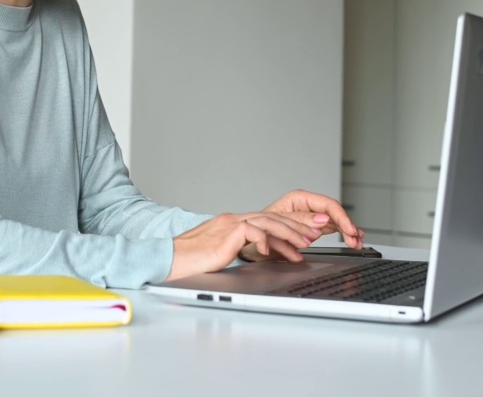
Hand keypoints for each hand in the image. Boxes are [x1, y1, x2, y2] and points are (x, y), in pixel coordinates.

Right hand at [166, 212, 323, 280]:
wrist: (170, 260)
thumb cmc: (190, 263)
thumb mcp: (220, 256)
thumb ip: (236, 252)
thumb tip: (257, 259)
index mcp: (231, 224)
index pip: (266, 221)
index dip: (287, 229)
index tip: (303, 239)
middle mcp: (232, 220)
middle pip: (272, 218)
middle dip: (295, 228)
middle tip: (313, 238)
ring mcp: (229, 224)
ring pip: (268, 222)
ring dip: (289, 235)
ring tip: (303, 245)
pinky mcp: (227, 232)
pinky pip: (253, 231)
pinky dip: (266, 240)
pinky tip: (272, 253)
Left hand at [237, 190, 364, 262]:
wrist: (249, 243)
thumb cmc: (258, 230)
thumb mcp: (277, 224)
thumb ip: (300, 221)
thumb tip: (322, 219)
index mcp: (298, 199)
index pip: (327, 205)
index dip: (341, 217)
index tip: (349, 229)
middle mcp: (306, 206)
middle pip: (334, 212)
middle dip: (347, 225)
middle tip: (355, 239)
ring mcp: (310, 216)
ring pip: (335, 221)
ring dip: (348, 231)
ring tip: (357, 242)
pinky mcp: (312, 227)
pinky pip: (332, 228)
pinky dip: (342, 234)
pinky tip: (352, 239)